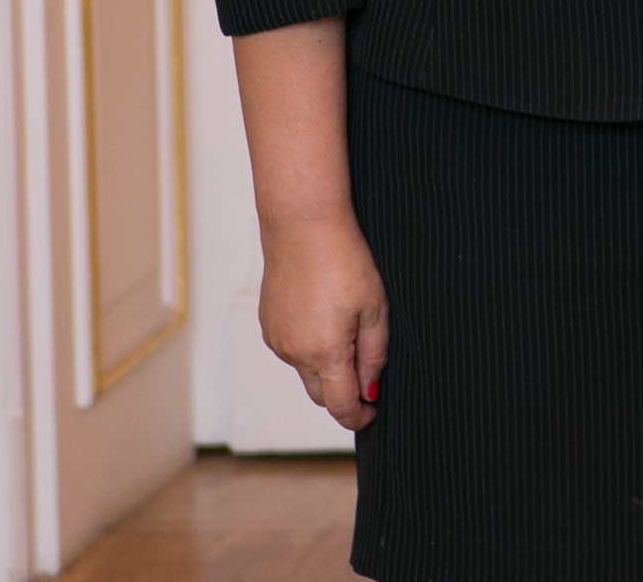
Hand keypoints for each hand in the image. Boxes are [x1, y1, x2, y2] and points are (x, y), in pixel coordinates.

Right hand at [259, 210, 387, 429]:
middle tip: (368, 380)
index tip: (372, 414)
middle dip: (343, 395)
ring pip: (305, 371)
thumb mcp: (374, 307)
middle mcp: (294, 353)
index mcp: (324, 352)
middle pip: (320, 394)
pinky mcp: (268, 325)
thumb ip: (374, 354)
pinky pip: (292, 350)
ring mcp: (276, 340)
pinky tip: (325, 320)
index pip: (339, 404)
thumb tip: (371, 388)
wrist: (302, 226)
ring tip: (349, 334)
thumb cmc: (344, 260)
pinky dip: (310, 349)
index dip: (358, 416)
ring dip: (326, 369)